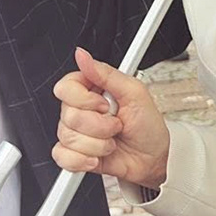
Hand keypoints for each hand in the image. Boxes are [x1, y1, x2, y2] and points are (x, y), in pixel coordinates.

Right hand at [51, 47, 170, 187]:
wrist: (153, 159)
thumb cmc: (148, 125)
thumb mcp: (135, 93)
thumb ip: (106, 73)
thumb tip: (82, 55)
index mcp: (90, 89)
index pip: (65, 88)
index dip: (84, 100)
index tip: (105, 106)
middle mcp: (80, 109)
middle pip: (68, 116)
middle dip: (99, 127)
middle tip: (116, 126)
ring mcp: (76, 132)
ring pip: (67, 138)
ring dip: (97, 145)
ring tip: (111, 142)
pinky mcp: (74, 154)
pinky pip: (62, 156)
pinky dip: (82, 160)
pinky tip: (97, 157)